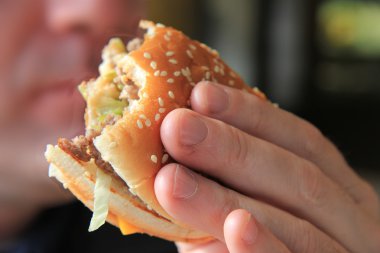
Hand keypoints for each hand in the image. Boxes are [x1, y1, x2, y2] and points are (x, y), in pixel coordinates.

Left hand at [155, 82, 379, 252]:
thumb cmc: (252, 243)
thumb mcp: (245, 206)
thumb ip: (225, 180)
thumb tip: (178, 140)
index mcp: (337, 187)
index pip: (300, 141)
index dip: (250, 115)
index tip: (201, 95)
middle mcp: (350, 218)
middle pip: (299, 177)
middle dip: (232, 148)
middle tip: (176, 128)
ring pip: (296, 224)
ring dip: (228, 199)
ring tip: (174, 181)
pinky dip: (264, 247)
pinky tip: (237, 227)